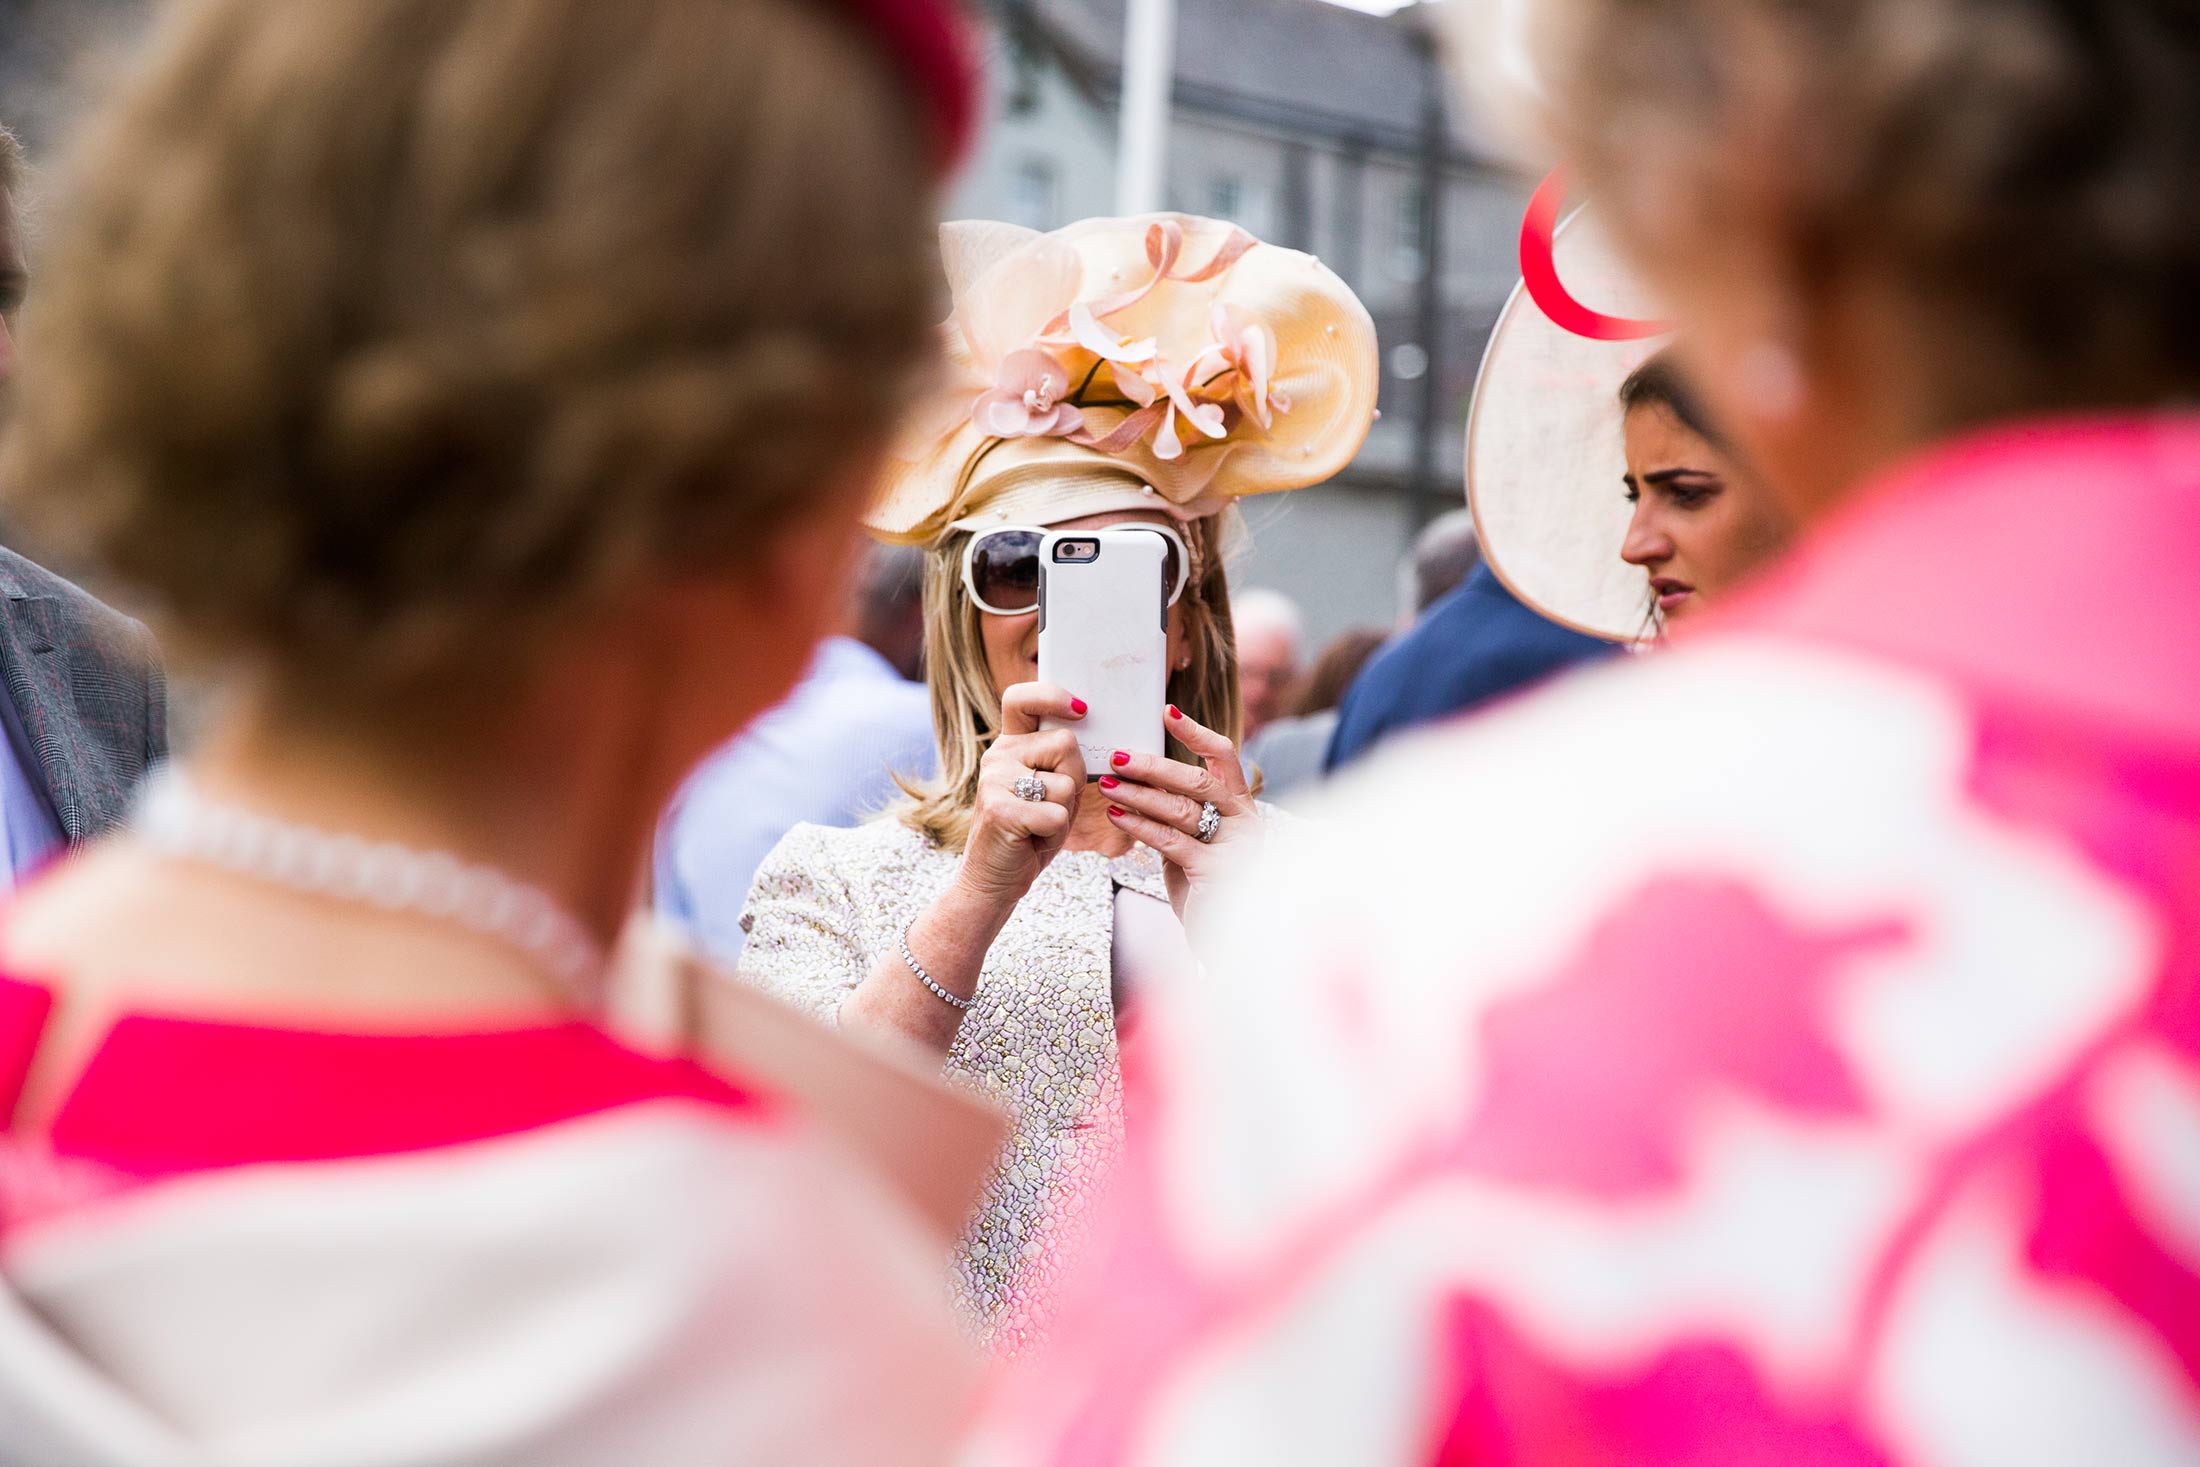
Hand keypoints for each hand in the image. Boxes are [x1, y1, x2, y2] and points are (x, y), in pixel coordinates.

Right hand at [954, 683, 1088, 912]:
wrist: (994, 878)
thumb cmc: (1031, 831)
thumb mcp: (1048, 787)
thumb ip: (1060, 760)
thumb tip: (1088, 729)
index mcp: (1010, 745)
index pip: (1022, 699)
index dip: (1051, 695)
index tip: (1079, 708)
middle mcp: (998, 755)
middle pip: (1066, 743)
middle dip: (1076, 777)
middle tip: (1053, 804)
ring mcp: (995, 780)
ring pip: (1065, 782)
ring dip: (1065, 811)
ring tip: (1041, 824)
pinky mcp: (1000, 809)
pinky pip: (1056, 814)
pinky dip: (1055, 833)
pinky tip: (1033, 839)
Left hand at [1099, 703, 1259, 928]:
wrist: (1227, 939)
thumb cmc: (1207, 888)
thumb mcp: (1198, 843)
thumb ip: (1182, 813)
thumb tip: (1142, 781)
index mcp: (1243, 807)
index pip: (1225, 756)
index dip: (1196, 732)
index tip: (1167, 712)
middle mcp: (1245, 821)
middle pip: (1197, 780)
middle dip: (1154, 766)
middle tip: (1118, 756)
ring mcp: (1234, 847)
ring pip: (1181, 808)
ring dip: (1139, 794)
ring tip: (1107, 784)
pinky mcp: (1216, 871)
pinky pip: (1171, 840)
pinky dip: (1140, 825)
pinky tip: (1116, 815)